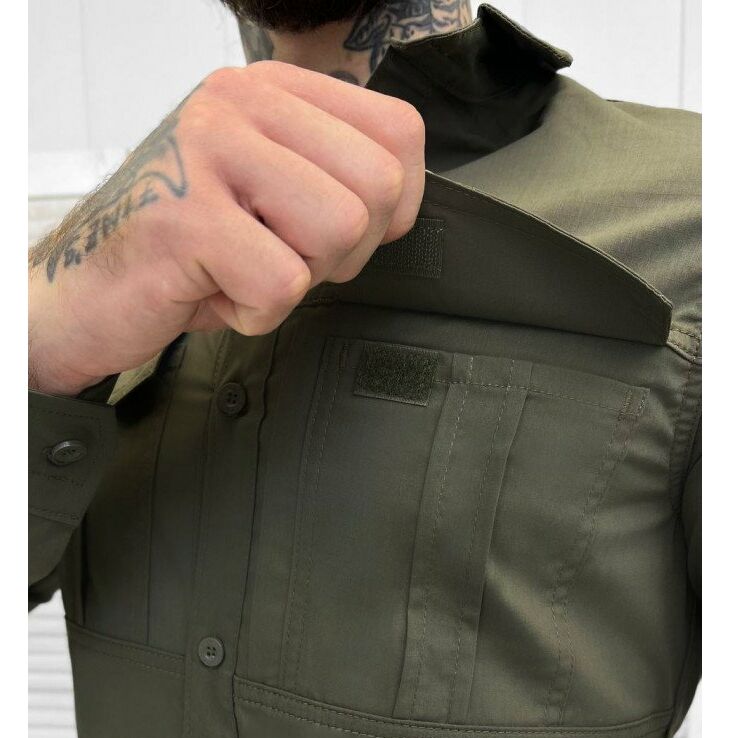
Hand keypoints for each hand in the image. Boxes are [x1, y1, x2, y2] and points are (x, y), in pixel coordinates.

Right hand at [28, 61, 424, 395]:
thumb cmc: (186, 251)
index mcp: (267, 90)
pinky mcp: (187, 218)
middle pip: (379, 185)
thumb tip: (404, 197)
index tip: (345, 233)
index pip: (398, 131)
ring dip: (299, 280)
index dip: (396, 203)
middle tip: (282, 259)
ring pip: (340, 230)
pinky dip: (256, 314)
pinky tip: (213, 294)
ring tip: (242, 271)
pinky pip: (283, 286)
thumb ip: (331, 174)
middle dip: (345, 251)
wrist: (86, 293)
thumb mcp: (267, 192)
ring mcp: (208, 153)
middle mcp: (238, 104)